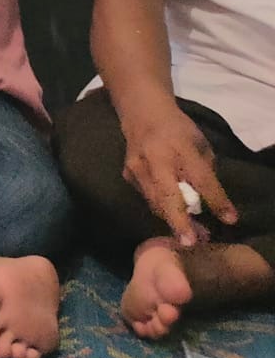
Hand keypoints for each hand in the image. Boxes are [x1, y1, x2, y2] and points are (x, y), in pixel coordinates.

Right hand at [122, 105, 238, 245]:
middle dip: (179, 221)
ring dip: (173, 220)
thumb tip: (210, 201)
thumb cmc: (178, 129)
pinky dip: (162, 209)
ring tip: (191, 235)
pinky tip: (174, 216)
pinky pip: (148, 198)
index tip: (229, 218)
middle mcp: (155, 159)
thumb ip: (205, 170)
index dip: (216, 199)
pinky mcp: (128, 176)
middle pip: (167, 195)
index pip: (201, 178)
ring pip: (155, 202)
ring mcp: (137, 168)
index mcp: (180, 147)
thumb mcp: (199, 144)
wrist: (142, 115)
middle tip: (191, 242)